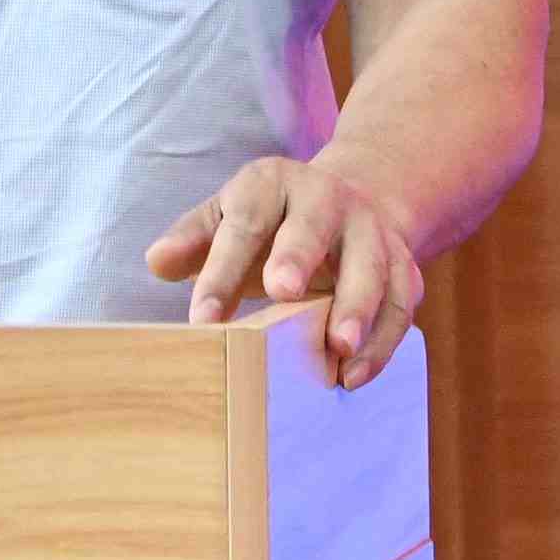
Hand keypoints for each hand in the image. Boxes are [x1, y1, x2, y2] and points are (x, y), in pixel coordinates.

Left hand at [144, 154, 421, 388]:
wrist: (352, 201)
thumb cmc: (272, 221)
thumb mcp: (230, 216)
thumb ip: (195, 239)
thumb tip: (157, 261)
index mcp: (272, 183)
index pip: (243, 223)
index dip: (222, 270)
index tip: (202, 319)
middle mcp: (326, 198)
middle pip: (312, 227)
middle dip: (297, 257)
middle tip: (281, 293)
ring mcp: (370, 229)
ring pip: (370, 265)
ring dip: (357, 307)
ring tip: (338, 350)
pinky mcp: (403, 263)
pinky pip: (401, 301)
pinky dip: (383, 340)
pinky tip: (354, 375)